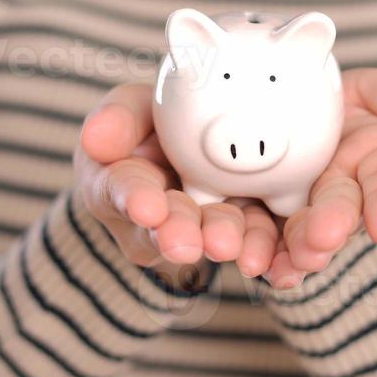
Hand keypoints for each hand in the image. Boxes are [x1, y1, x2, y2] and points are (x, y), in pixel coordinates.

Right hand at [74, 83, 279, 288]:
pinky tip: (280, 267)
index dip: (134, 199)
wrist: (199, 140)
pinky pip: (256, 247)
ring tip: (232, 245)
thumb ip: (119, 119)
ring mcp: (200, 231)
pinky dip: (268, 257)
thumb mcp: (132, 109)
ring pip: (212, 239)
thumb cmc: (154, 124)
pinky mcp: (243, 235)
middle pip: (165, 229)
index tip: (147, 207)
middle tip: (186, 243)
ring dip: (224, 243)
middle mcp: (156, 220)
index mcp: (118, 184)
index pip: (120, 191)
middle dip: (178, 234)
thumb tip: (95, 137)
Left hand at [260, 68, 376, 288]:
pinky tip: (250, 265)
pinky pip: (257, 238)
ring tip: (276, 265)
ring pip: (296, 236)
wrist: (286, 113)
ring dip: (289, 253)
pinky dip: (255, 253)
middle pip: (337, 214)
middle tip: (319, 243)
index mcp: (375, 164)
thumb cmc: (344, 104)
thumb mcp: (376, 93)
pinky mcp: (261, 218)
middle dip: (329, 229)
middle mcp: (341, 196)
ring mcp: (302, 212)